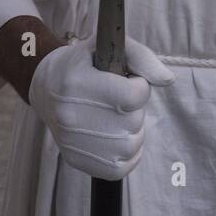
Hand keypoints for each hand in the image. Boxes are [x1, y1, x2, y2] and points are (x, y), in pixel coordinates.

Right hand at [28, 34, 173, 180]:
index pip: (131, 96)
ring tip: (120, 116)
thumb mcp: (109, 47)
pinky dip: (128, 154)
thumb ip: (142, 58)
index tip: (130, 81)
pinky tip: (119, 136)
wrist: (46, 86)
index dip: (140, 86)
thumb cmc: (85, 64)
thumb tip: (168, 79)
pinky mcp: (75, 159)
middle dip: (136, 108)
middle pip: (132, 122)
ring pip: (129, 146)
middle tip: (122, 98)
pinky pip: (119, 169)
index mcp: (76, 82)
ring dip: (134, 130)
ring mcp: (71, 141)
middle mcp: (70, 115)